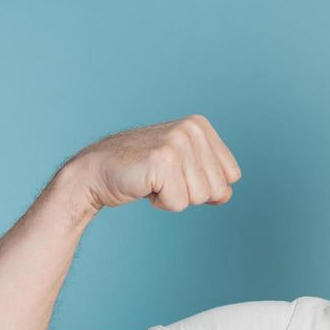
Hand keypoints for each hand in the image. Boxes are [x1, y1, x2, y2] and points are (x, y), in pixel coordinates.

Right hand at [71, 114, 241, 211]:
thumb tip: (226, 194)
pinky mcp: (163, 161)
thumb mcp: (183, 168)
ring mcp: (177, 143)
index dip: (206, 185)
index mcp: (200, 126)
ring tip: (155, 180)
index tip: (179, 174)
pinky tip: (146, 184)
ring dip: (175, 198)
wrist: (97, 170)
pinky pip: (179, 203)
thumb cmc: (141, 171)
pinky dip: (162, 203)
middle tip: (164, 178)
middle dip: (191, 193)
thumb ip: (210, 178)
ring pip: (200, 197)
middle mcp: (191, 129)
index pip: (232, 175)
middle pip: (218, 189)